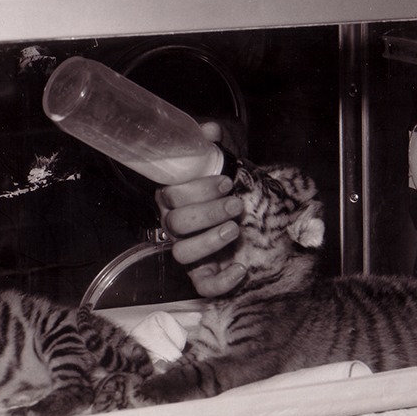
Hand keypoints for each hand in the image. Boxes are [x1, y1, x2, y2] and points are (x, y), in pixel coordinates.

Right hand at [154, 122, 245, 298]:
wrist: (246, 208)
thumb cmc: (226, 185)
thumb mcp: (221, 160)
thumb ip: (213, 143)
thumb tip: (210, 129)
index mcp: (173, 199)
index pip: (170, 196)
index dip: (196, 190)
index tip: (225, 181)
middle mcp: (176, 226)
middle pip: (176, 224)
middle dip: (207, 212)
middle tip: (235, 203)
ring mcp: (189, 251)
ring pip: (183, 254)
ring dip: (209, 241)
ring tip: (235, 227)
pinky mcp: (205, 274)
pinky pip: (204, 286)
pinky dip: (222, 282)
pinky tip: (241, 269)